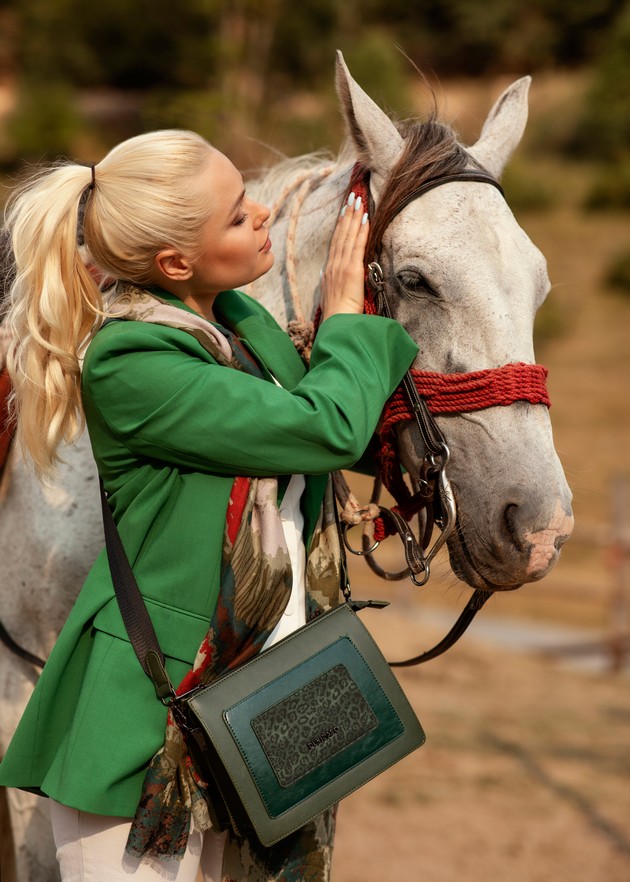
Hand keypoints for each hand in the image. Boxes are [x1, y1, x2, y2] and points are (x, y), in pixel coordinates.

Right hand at [320, 191, 368, 319]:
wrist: (338, 324)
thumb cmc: (336, 316)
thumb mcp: (328, 295)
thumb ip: (327, 282)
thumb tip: (323, 273)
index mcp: (328, 271)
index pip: (336, 243)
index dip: (340, 226)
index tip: (344, 211)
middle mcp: (333, 265)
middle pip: (341, 234)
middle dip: (347, 214)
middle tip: (352, 197)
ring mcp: (342, 266)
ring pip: (348, 236)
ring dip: (354, 217)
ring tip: (359, 201)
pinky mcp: (352, 270)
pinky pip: (357, 246)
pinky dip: (361, 231)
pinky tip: (365, 218)